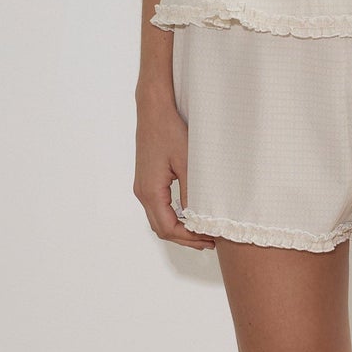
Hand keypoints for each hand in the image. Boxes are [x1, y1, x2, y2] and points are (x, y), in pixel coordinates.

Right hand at [134, 90, 215, 249]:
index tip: (209, 240)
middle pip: (161, 228)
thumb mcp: (188, 163)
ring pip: (158, 219)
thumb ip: (192, 193)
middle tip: (209, 241)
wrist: (154, 110)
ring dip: (179, 229)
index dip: (188, 239)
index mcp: (150, 191)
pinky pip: (158, 207)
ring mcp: (142, 187)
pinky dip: (174, 217)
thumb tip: (199, 219)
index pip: (168, 228)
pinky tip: (191, 215)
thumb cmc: (170, 131)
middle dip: (185, 238)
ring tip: (202, 232)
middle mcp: (142, 192)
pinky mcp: (146, 180)